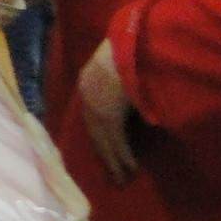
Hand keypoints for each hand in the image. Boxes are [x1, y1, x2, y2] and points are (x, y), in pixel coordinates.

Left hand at [78, 40, 139, 185]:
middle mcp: (88, 95)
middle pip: (95, 131)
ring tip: (123, 177)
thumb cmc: (132, 51)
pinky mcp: (109, 114)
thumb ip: (122, 80)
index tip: (106, 148)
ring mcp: (97, 105)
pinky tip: (130, 169)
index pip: (92, 114)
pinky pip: (116, 140)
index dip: (100, 133)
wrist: (131, 43)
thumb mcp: (121, 64)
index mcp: (88, 80)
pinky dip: (123, 155)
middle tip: (114, 173)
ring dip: (114, 159)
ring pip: (105, 139)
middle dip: (105, 152)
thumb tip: (131, 93)